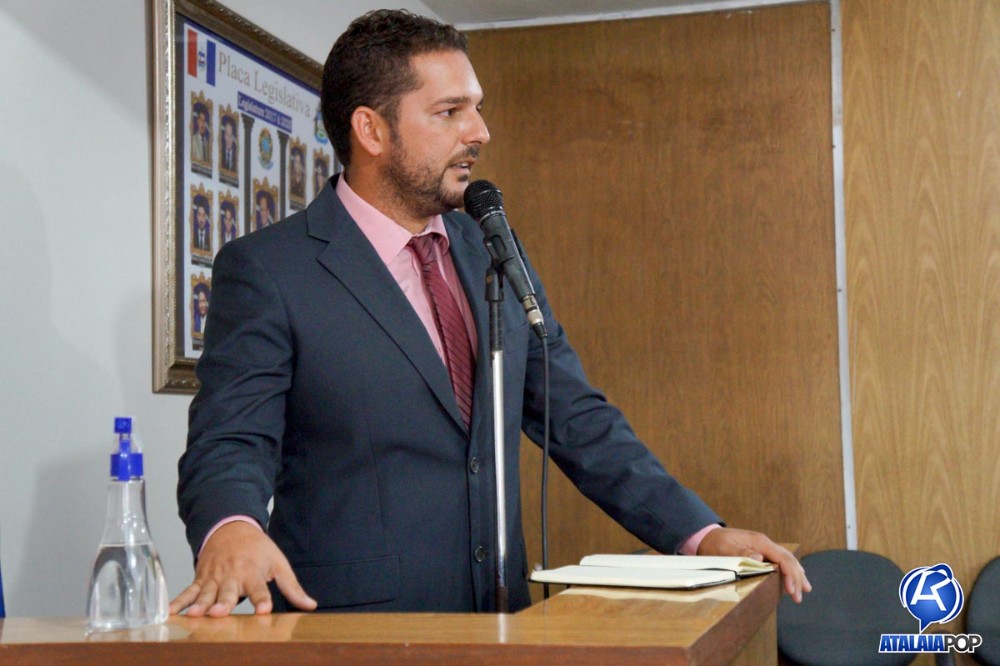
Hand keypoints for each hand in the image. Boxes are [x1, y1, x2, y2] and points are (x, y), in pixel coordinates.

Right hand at [168, 521, 317, 616]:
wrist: (231, 527)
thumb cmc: (257, 549)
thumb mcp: (279, 563)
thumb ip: (292, 587)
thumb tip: (311, 605)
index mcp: (253, 572)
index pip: (259, 588)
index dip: (262, 599)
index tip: (264, 609)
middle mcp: (232, 575)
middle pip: (228, 592)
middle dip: (224, 602)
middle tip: (221, 612)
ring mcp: (214, 577)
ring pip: (206, 593)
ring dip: (200, 604)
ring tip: (195, 615)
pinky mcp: (201, 579)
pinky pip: (189, 591)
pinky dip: (179, 601)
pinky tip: (170, 612)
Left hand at [696, 527, 811, 602]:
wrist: (707, 536)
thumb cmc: (715, 543)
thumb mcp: (724, 549)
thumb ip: (741, 553)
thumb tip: (759, 558)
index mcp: (759, 542)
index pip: (781, 558)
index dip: (789, 574)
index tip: (791, 590)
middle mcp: (764, 543)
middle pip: (788, 559)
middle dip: (796, 578)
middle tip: (799, 597)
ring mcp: (763, 547)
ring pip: (787, 559)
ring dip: (797, 574)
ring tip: (805, 589)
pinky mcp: (760, 551)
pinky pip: (780, 560)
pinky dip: (790, 570)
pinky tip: (795, 577)